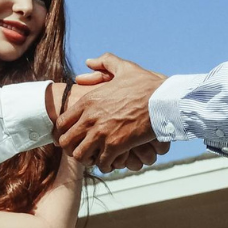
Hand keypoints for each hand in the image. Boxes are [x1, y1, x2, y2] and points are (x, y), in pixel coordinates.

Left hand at [56, 53, 166, 169]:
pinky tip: (113, 161)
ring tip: (97, 157)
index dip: (64, 133)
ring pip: (80, 156)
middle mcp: (91, 117)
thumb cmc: (147, 84)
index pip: (62, 123)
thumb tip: (88, 62)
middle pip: (66, 142)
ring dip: (88, 159)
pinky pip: (101, 163)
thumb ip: (105, 62)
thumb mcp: (125, 68)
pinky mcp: (116, 146)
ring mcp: (102, 133)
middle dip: (72, 148)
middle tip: (83, 150)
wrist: (166, 99)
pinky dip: (106, 165)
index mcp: (89, 101)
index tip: (73, 137)